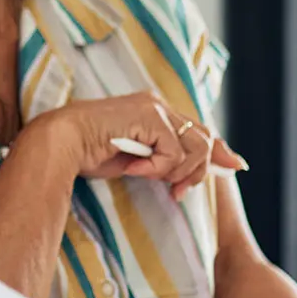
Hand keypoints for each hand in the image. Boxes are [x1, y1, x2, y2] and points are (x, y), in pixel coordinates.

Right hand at [24, 92, 246, 198]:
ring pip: (194, 146)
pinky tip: (132, 169)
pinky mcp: (149, 115)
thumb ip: (163, 162)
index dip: (219, 150)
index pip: (198, 129)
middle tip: (177, 193)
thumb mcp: (136, 161)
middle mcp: (157, 104)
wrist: (60, 144)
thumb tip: (188, 178)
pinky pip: (172, 152)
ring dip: (175, 171)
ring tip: (147, 177)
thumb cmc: (88, 154)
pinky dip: (155, 168)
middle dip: (197, 171)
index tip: (236, 166)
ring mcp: (154, 107)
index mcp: (154, 111)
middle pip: (204, 139)